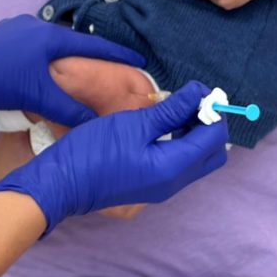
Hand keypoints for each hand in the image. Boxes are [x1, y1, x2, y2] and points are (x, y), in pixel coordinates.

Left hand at [0, 15, 145, 126]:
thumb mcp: (34, 96)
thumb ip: (66, 108)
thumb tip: (95, 123)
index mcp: (47, 36)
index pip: (91, 46)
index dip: (116, 55)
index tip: (138, 62)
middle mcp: (34, 27)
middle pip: (72, 44)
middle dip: (91, 58)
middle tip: (111, 72)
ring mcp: (16, 30)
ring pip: (51, 47)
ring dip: (66, 61)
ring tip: (81, 75)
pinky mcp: (1, 38)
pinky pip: (34, 49)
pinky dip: (45, 61)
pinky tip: (43, 75)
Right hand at [0, 81, 227, 234]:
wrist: (63, 182)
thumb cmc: (95, 151)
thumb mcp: (133, 124)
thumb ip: (170, 111)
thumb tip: (199, 94)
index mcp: (173, 167)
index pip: (213, 138)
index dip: (213, 111)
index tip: (201, 89)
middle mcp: (174, 182)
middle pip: (211, 153)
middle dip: (209, 124)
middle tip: (193, 99)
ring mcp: (161, 186)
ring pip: (195, 158)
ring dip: (194, 132)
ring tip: (178, 106)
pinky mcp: (149, 184)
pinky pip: (178, 163)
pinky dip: (180, 141)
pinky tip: (163, 123)